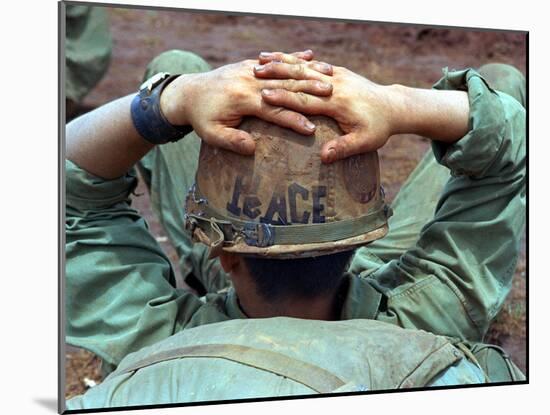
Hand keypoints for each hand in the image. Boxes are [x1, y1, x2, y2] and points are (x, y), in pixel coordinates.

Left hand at [160, 52, 333, 154]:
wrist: (188, 93)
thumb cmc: (201, 118)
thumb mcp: (211, 134)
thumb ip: (231, 141)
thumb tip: (252, 148)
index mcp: (241, 98)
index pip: (273, 110)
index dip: (292, 120)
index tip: (311, 130)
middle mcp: (248, 80)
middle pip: (284, 86)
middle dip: (308, 91)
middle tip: (332, 96)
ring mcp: (249, 70)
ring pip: (283, 71)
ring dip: (306, 73)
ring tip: (329, 77)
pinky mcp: (249, 65)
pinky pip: (276, 61)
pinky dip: (293, 59)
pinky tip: (311, 56)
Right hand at [255, 53, 396, 162]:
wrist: (394, 106)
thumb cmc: (379, 127)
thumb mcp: (365, 142)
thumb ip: (344, 148)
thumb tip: (324, 157)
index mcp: (338, 101)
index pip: (305, 99)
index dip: (284, 97)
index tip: (264, 95)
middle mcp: (334, 84)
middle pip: (300, 77)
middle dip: (276, 75)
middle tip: (252, 73)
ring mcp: (335, 75)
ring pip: (303, 66)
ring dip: (281, 62)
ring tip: (258, 60)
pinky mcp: (335, 72)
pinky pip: (309, 63)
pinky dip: (292, 59)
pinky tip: (276, 57)